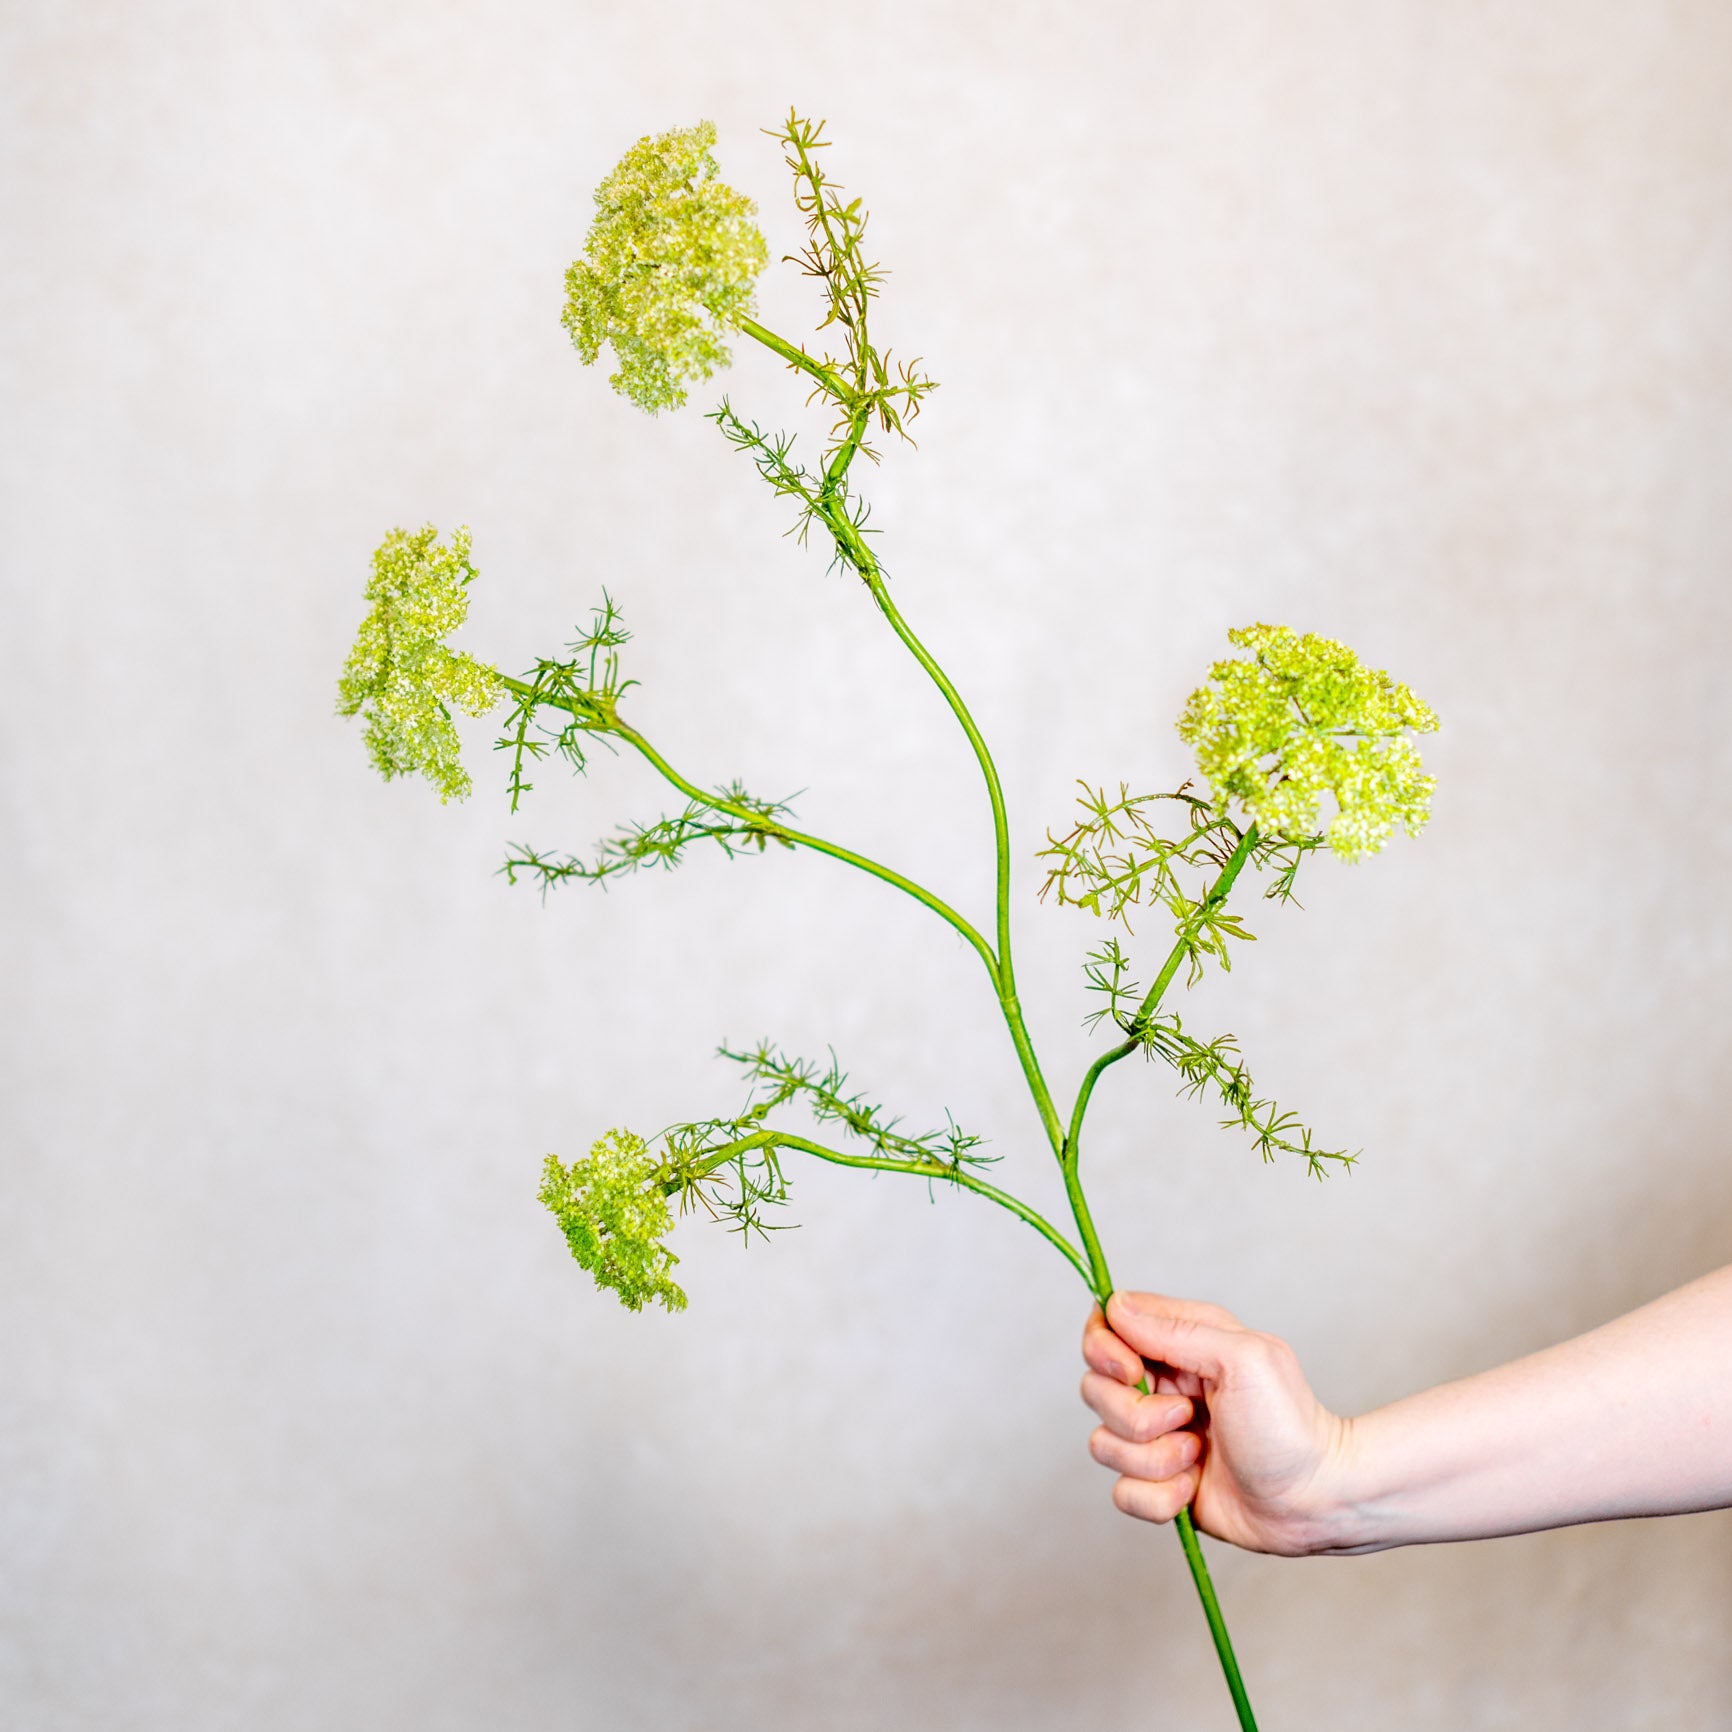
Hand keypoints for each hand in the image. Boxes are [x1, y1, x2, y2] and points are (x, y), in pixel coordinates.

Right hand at [1081, 1291, 1351, 1555]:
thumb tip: (1116, 1307)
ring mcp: (1157, 1437)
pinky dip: (1158, 1496)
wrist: (1316, 1500)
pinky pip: (1123, 1492)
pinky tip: (1193, 1488)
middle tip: (1187, 1417)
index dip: (1104, 1348)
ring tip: (1198, 1456)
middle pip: (1093, 1388)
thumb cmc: (1290, 1424)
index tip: (1131, 1370)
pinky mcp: (1159, 1483)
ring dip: (1153, 1458)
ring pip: (1104, 1444)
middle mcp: (1161, 1386)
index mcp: (1180, 1343)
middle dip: (1134, 1414)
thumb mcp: (1242, 1358)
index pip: (1106, 1326)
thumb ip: (1176, 1330)